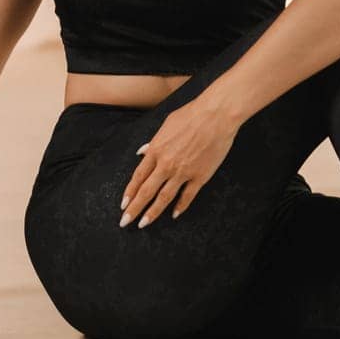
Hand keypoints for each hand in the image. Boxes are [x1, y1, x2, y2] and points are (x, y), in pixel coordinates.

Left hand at [120, 98, 240, 228]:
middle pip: (146, 191)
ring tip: (144, 223)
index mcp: (156, 150)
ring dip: (152, 212)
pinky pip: (187, 196)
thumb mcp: (166, 125)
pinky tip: (174, 214)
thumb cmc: (192, 115)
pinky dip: (180, 206)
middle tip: (125, 222)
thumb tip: (143, 152)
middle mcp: (166, 164)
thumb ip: (154, 141)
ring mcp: (183, 172)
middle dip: (134, 209)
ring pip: (164, 197)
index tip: (123, 204)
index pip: (138, 177)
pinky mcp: (200, 176)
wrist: (216, 116)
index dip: (130, 192)